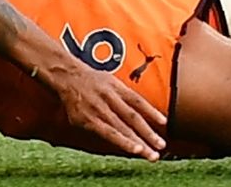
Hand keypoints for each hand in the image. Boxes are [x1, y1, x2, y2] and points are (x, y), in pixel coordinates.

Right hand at [40, 59, 165, 160]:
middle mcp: (110, 97)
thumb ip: (124, 94)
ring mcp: (99, 109)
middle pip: (133, 118)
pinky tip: (133, 149)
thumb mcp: (109, 80)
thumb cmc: (90, 81)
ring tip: (150, 153)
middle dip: (148, 133)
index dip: (152, 112)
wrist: (66, 76)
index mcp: (117, 87)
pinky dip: (122, 141)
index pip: (138, 101)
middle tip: (162, 146)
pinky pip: (108, 133)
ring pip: (122, 128)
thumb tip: (142, 107)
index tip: (165, 123)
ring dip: (138, 142)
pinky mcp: (88, 120)